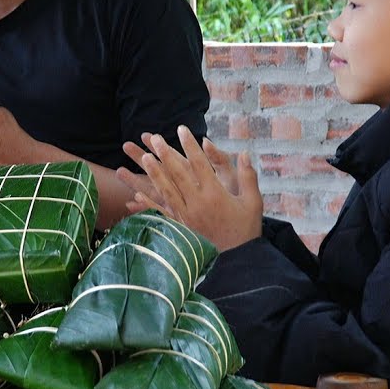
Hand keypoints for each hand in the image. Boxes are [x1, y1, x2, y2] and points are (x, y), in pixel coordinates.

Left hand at [126, 125, 261, 250]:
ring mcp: (186, 216)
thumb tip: (244, 152)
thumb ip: (248, 175)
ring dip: (154, 173)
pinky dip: (149, 205)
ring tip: (144, 157)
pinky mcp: (180, 228)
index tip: (182, 129)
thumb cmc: (247, 228)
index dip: (190, 145)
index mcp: (216, 194)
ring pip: (166, 191)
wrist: (238, 259)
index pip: (200, 163)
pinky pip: (162, 214)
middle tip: (156, 138)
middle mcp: (198, 203)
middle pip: (178, 174)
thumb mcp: (253, 201)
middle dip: (166, 154)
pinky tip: (136, 196)